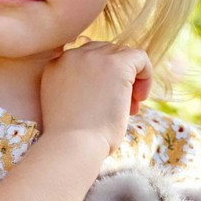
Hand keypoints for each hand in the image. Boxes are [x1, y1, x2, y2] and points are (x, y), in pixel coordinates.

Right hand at [39, 38, 152, 156]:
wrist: (72, 146)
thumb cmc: (71, 140)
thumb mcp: (68, 107)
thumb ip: (79, 89)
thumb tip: (108, 84)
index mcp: (55, 66)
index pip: (85, 60)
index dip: (101, 80)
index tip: (104, 105)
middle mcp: (71, 55)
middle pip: (104, 53)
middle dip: (116, 78)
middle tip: (121, 107)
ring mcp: (93, 57)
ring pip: (122, 54)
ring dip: (131, 79)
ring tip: (130, 107)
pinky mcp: (116, 64)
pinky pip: (140, 57)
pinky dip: (146, 75)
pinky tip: (140, 99)